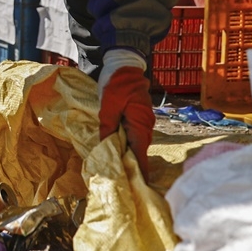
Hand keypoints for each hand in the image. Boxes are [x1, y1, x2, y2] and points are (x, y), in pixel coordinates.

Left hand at [99, 57, 154, 180]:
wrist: (124, 65)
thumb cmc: (116, 83)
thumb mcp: (108, 105)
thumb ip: (107, 126)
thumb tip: (106, 146)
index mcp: (140, 123)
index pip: (140, 151)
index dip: (139, 168)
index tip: (140, 185)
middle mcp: (145, 124)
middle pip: (139, 150)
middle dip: (134, 166)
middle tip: (126, 182)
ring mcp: (143, 121)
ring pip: (137, 143)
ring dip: (131, 156)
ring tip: (122, 171)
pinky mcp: (137, 117)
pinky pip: (134, 136)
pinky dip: (128, 145)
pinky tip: (120, 152)